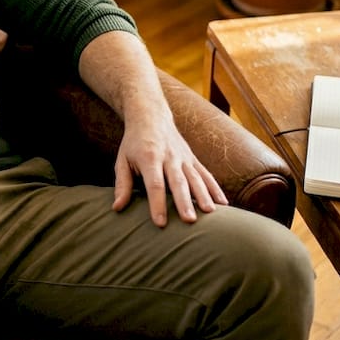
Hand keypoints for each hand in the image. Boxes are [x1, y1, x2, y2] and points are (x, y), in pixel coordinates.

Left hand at [112, 115, 228, 226]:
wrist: (151, 116)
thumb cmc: (134, 143)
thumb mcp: (122, 160)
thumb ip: (122, 184)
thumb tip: (116, 208)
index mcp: (150, 158)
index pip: (155, 184)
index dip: (157, 203)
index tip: (160, 223)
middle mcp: (169, 157)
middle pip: (178, 182)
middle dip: (184, 202)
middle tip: (189, 221)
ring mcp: (184, 158)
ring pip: (196, 178)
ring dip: (204, 196)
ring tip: (211, 213)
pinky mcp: (193, 159)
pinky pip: (206, 175)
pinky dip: (215, 189)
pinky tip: (223, 204)